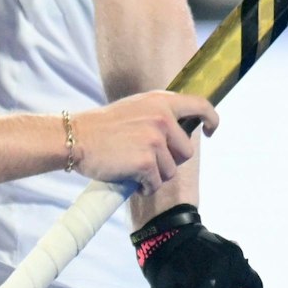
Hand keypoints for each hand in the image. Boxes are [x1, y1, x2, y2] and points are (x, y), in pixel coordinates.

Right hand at [71, 92, 215, 193]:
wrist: (76, 137)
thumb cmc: (102, 127)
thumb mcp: (135, 108)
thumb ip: (158, 115)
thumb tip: (178, 132)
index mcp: (161, 101)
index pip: (200, 105)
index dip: (211, 119)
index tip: (210, 131)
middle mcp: (162, 117)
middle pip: (186, 151)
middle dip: (170, 161)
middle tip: (147, 160)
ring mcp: (155, 139)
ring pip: (171, 171)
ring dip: (155, 176)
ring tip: (134, 168)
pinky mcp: (146, 161)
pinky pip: (156, 183)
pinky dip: (144, 186)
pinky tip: (130, 179)